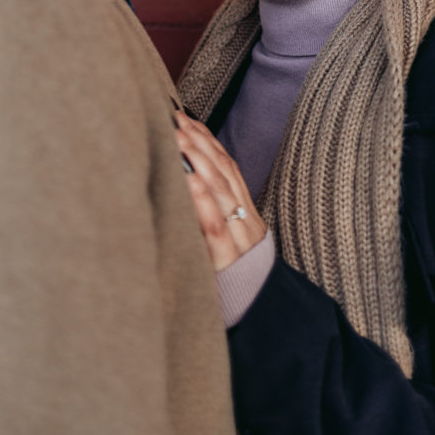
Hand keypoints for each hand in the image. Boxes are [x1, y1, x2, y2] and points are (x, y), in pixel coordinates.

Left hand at [174, 110, 266, 270]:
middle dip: (199, 142)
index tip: (187, 118)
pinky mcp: (226, 261)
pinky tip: (186, 178)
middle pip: (223, 173)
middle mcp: (244, 220)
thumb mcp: (232, 240)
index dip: (209, 141)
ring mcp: (237, 239)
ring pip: (220, 191)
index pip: (229, 167)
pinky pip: (214, 225)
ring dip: (198, 160)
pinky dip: (200, 198)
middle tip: (175, 118)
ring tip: (177, 137)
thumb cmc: (235, 278)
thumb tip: (184, 180)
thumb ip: (215, 212)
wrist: (259, 316)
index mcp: (246, 212)